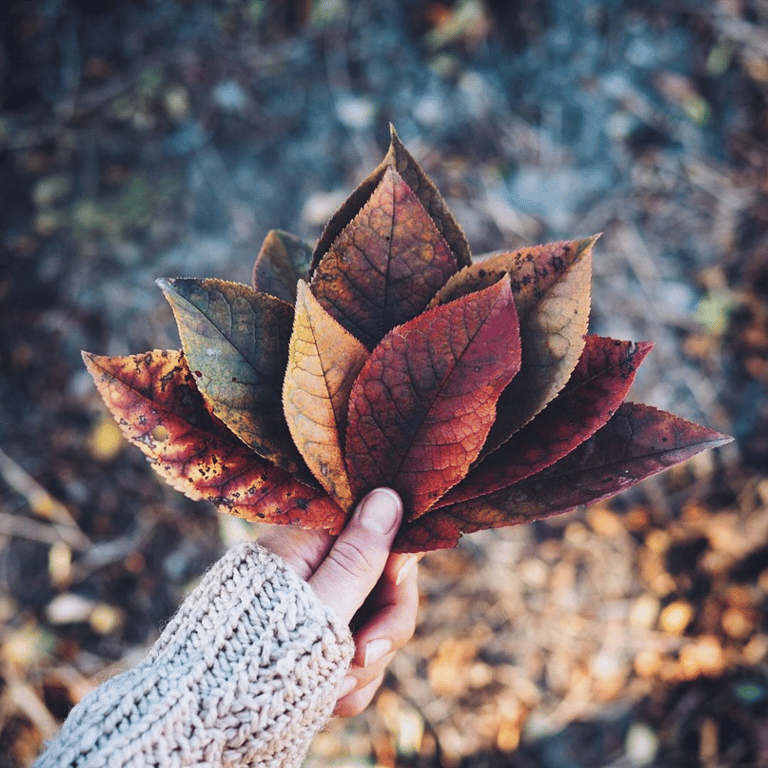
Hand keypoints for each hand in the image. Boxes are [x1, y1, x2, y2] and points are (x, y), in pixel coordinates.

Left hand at [257, 488, 418, 715]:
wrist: (203, 718)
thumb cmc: (257, 655)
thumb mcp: (320, 605)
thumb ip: (359, 555)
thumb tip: (388, 494)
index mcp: (307, 543)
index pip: (375, 530)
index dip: (395, 558)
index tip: (395, 580)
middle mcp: (311, 568)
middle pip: (381, 583)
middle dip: (383, 627)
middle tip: (364, 658)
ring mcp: (312, 607)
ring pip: (371, 625)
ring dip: (363, 664)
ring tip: (335, 693)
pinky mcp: (308, 642)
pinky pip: (350, 655)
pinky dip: (347, 680)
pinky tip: (330, 702)